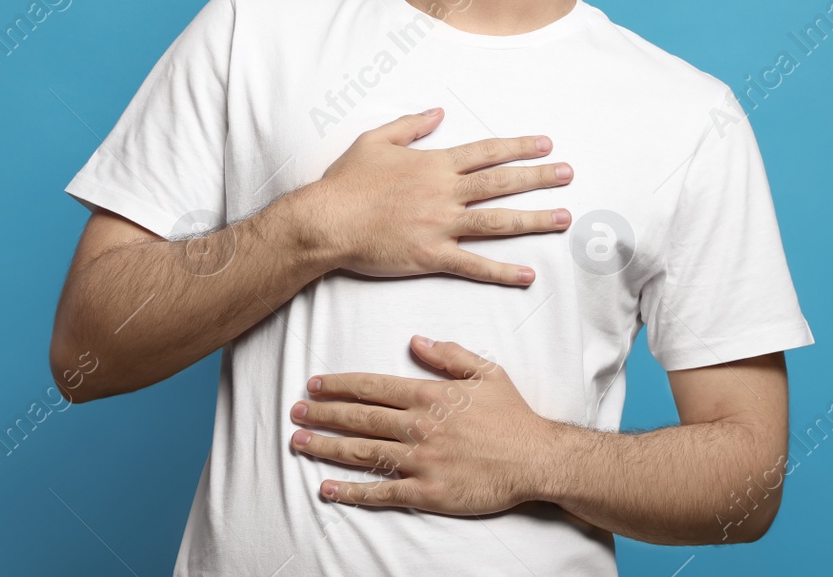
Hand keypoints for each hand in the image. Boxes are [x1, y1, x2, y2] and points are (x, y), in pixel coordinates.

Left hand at [288, 335, 556, 514]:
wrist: (536, 459)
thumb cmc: (513, 416)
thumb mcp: (486, 372)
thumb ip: (449, 355)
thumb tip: (416, 341)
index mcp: (429, 395)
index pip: (373, 388)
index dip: (339, 386)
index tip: (315, 385)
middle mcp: (419, 426)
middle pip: (359, 418)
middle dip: (323, 415)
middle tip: (295, 413)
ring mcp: (421, 461)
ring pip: (363, 453)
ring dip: (327, 448)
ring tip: (299, 443)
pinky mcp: (427, 491)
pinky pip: (382, 492)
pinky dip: (352, 491)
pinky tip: (328, 488)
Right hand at [299, 108, 573, 286]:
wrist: (326, 221)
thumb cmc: (346, 182)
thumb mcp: (374, 140)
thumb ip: (411, 125)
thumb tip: (439, 112)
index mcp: (434, 165)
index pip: (486, 152)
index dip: (518, 147)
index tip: (545, 143)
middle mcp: (444, 193)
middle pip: (501, 183)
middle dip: (539, 177)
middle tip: (569, 174)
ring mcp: (440, 225)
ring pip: (497, 222)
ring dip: (533, 220)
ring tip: (564, 217)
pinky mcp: (431, 256)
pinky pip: (474, 265)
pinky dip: (502, 271)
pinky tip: (528, 274)